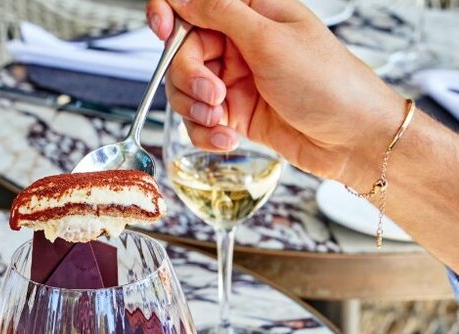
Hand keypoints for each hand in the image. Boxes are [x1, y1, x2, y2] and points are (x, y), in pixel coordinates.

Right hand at [146, 0, 406, 190]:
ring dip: (196, 109)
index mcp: (251, 13)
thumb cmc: (329, 83)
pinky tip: (229, 137)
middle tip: (212, 94)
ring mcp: (235, 81)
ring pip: (184, 90)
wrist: (353, 139)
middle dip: (189, 76)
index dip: (169, 14)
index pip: (194, 4)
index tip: (163, 32)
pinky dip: (206, 133)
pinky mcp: (234, 114)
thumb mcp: (270, 40)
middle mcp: (238, 44)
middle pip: (181, 52)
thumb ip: (221, 13)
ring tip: (222, 120)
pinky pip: (198, 122)